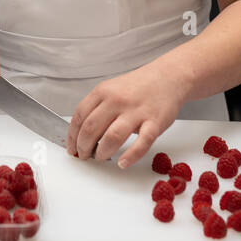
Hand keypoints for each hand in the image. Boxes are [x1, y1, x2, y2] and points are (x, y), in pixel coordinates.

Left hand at [67, 64, 185, 167]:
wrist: (168, 77)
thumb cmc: (138, 87)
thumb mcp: (111, 89)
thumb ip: (96, 108)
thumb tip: (80, 134)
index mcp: (103, 92)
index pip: (79, 117)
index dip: (72, 136)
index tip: (72, 147)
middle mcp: (117, 100)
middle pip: (91, 129)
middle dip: (83, 147)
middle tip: (84, 156)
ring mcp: (136, 112)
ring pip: (112, 137)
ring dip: (102, 152)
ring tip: (101, 157)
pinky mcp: (154, 122)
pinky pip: (142, 143)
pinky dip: (130, 156)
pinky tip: (123, 162)